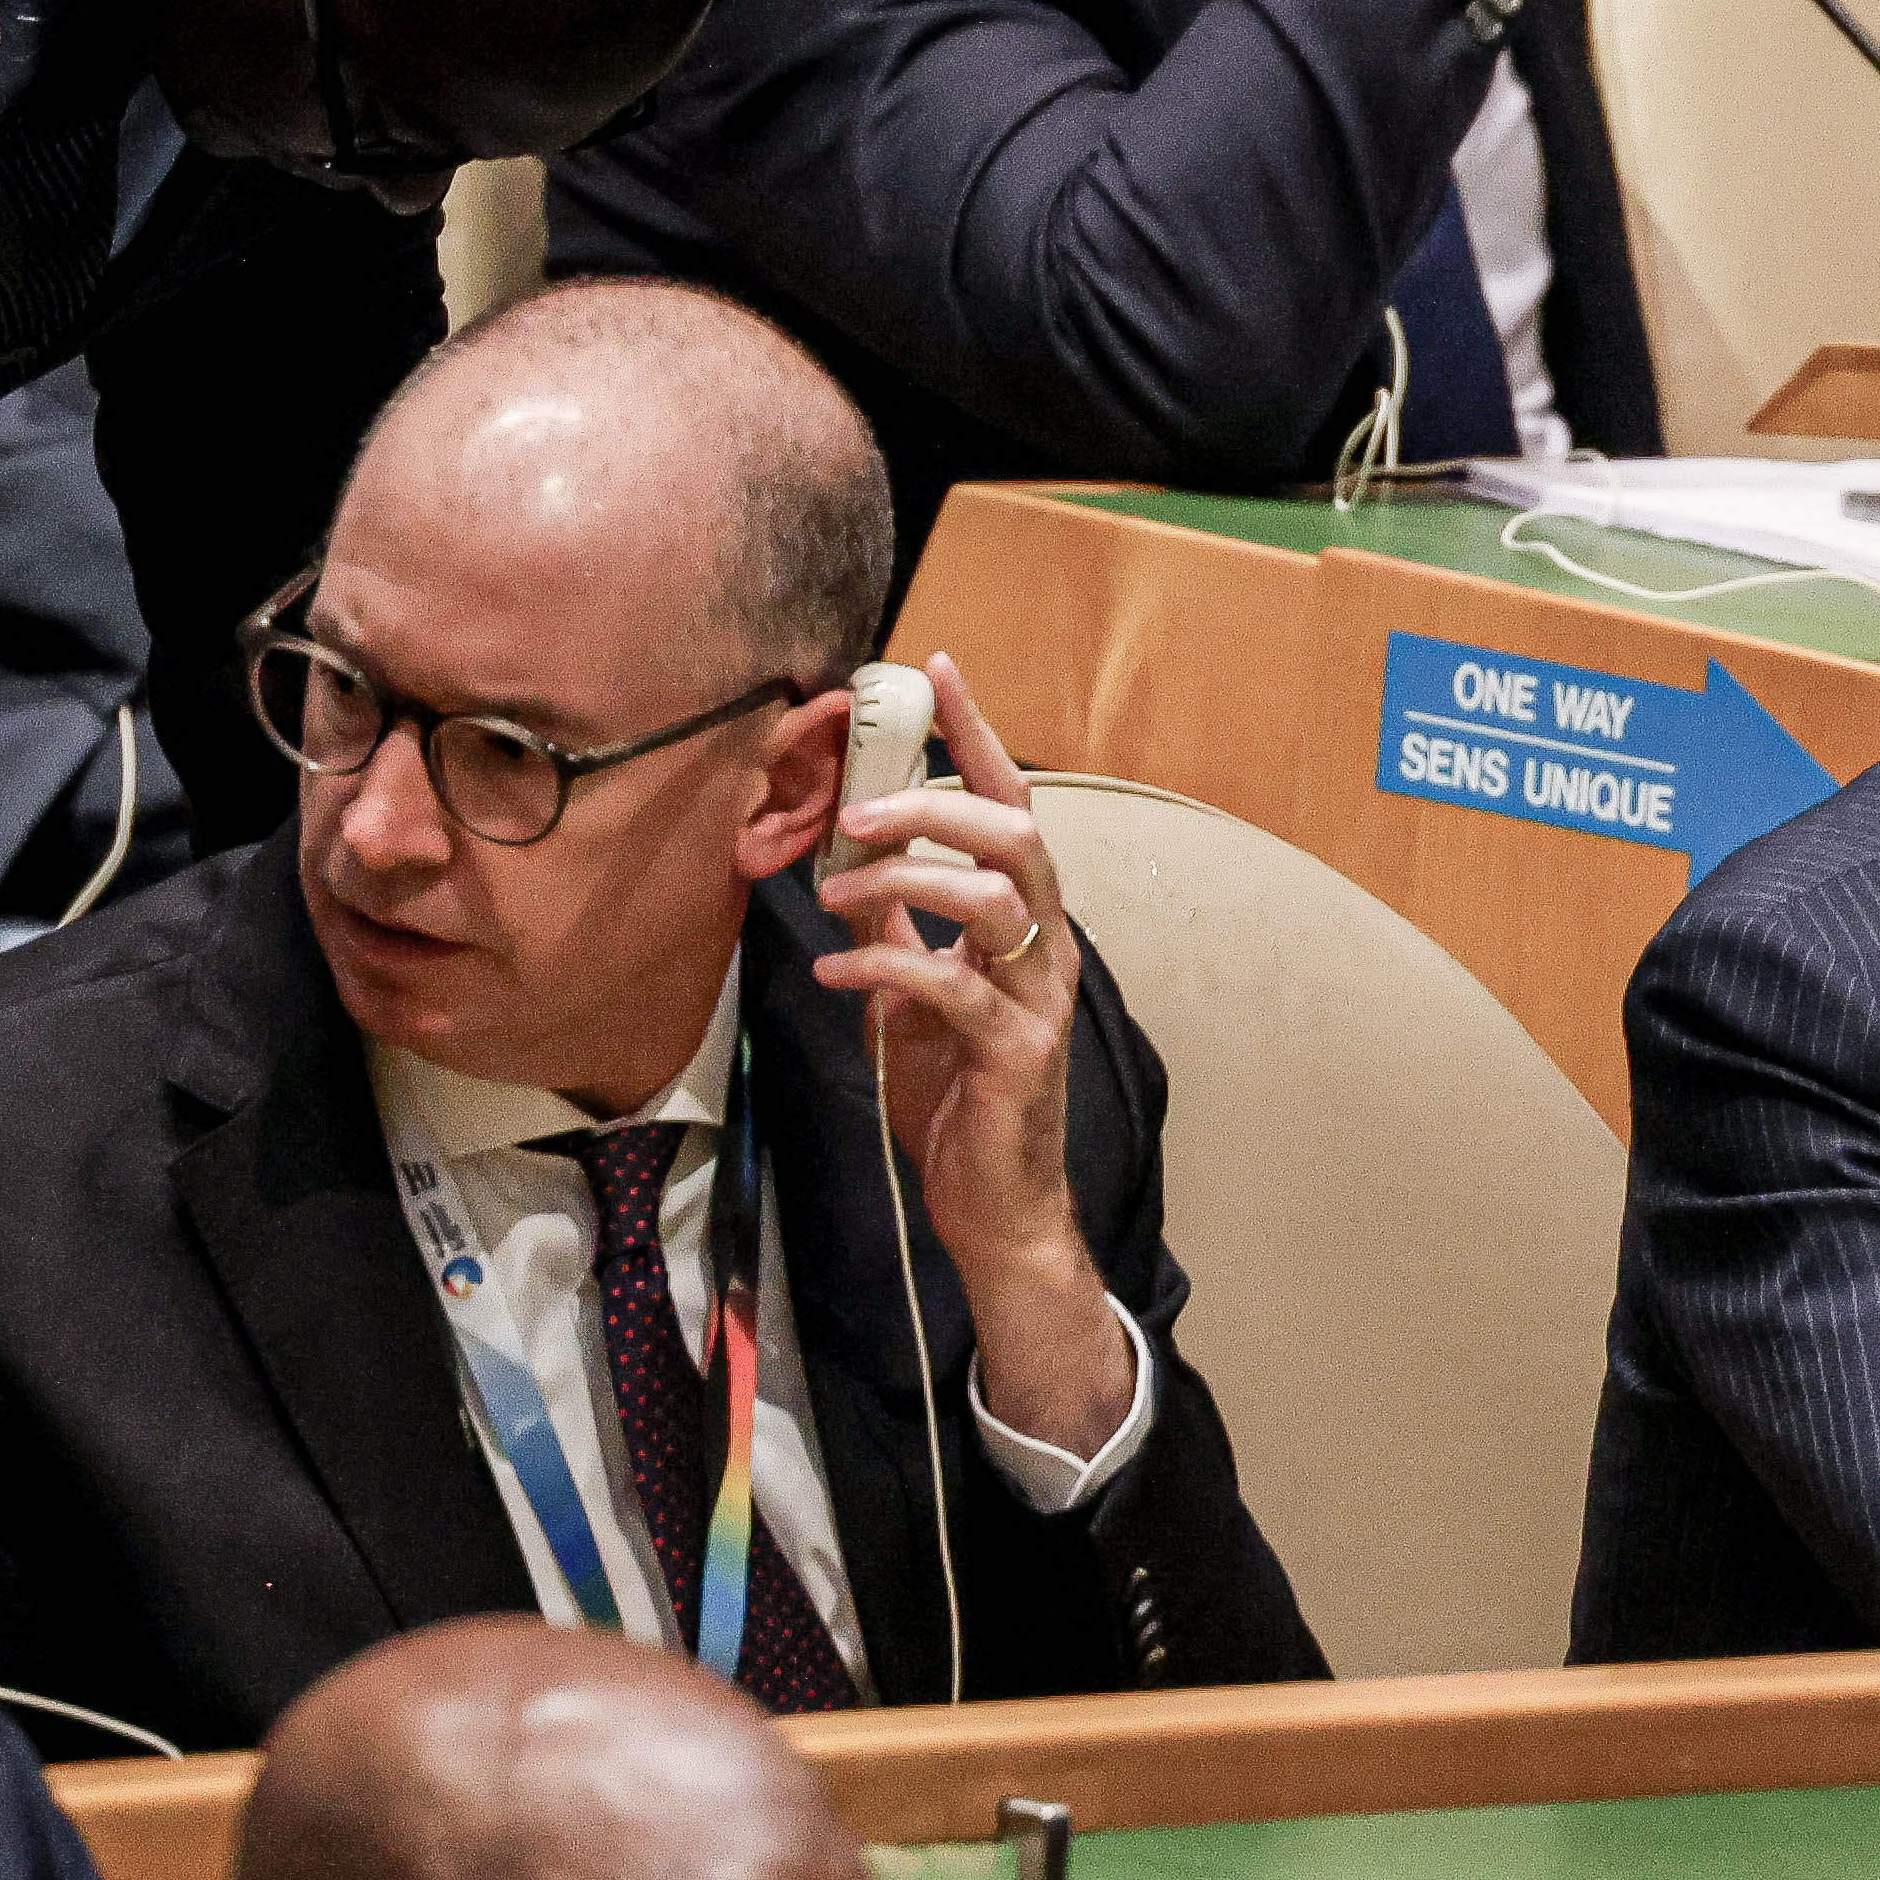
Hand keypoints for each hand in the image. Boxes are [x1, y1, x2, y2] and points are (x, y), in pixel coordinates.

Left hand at [813, 651, 1133, 1453]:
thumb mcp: (912, 998)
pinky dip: (883, 969)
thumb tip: (848, 867)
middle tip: (857, 808)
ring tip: (840, 890)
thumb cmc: (958, 1100)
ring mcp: (1037, 1001)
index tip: (934, 672)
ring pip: (994, 901)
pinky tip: (833, 975)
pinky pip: (949, 988)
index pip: (1009, 807)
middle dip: (933, 805)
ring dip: (908, 880)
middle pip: (1014, 837)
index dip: (974, 736)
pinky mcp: (1015, 1054)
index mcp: (1025, 924)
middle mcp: (1046, 948)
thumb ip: (894, 931)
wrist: (995, 1208)